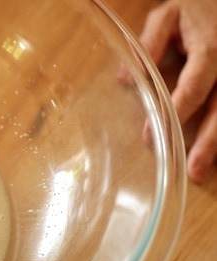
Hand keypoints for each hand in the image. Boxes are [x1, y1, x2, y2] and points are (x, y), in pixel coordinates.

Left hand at [139, 0, 216, 182]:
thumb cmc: (195, 9)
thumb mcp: (168, 16)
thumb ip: (148, 44)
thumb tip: (125, 79)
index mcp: (211, 50)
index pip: (194, 87)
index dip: (175, 113)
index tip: (152, 136)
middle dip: (209, 142)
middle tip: (193, 170)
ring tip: (199, 170)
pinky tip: (210, 152)